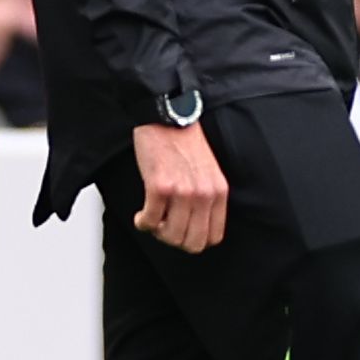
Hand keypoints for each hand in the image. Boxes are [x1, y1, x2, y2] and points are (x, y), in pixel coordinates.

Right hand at [132, 121, 228, 252]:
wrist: (167, 116)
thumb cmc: (185, 141)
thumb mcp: (209, 172)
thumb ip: (207, 198)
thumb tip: (195, 226)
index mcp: (218, 192)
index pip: (213, 237)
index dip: (194, 240)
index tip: (182, 232)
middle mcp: (204, 194)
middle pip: (192, 243)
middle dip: (175, 239)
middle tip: (164, 227)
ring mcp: (182, 191)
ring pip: (170, 236)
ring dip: (157, 231)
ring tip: (152, 219)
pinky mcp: (160, 186)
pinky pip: (150, 221)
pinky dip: (142, 222)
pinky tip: (141, 214)